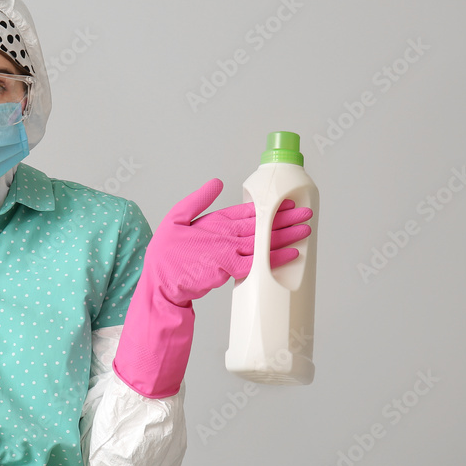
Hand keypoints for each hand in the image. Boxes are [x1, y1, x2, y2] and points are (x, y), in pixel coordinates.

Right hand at [113, 179, 311, 398]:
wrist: (161, 283)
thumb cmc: (166, 254)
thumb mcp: (175, 218)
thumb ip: (198, 200)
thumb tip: (216, 182)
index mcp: (213, 220)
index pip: (247, 210)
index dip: (269, 205)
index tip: (287, 201)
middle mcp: (223, 234)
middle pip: (261, 224)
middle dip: (285, 218)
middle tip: (304, 213)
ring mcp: (227, 252)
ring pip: (263, 242)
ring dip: (286, 236)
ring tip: (304, 230)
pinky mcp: (228, 270)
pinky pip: (258, 263)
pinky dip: (275, 258)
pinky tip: (291, 254)